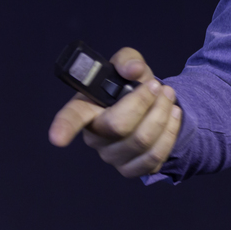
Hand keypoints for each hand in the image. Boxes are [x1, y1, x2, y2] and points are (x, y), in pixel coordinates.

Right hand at [48, 48, 182, 177]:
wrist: (152, 108)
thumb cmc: (131, 86)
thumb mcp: (129, 66)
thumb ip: (128, 60)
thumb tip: (133, 69)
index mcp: (86, 108)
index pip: (71, 118)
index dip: (64, 127)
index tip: (57, 138)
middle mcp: (94, 136)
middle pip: (118, 125)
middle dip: (145, 102)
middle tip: (159, 87)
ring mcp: (112, 157)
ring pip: (141, 141)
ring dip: (162, 115)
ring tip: (169, 96)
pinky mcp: (132, 170)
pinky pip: (155, 157)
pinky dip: (170, 132)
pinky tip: (174, 115)